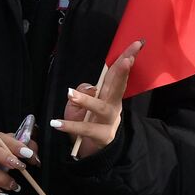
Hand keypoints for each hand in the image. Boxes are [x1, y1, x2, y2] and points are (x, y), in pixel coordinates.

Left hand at [53, 40, 140, 158]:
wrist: (94, 150)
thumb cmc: (88, 120)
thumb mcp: (82, 102)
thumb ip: (85, 91)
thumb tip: (90, 89)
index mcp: (111, 94)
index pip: (117, 72)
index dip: (127, 58)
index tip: (137, 43)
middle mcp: (113, 105)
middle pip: (118, 87)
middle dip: (122, 73)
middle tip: (126, 60)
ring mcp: (109, 121)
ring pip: (100, 109)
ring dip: (86, 101)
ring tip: (70, 94)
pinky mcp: (101, 136)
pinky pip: (85, 130)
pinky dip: (70, 126)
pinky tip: (57, 123)